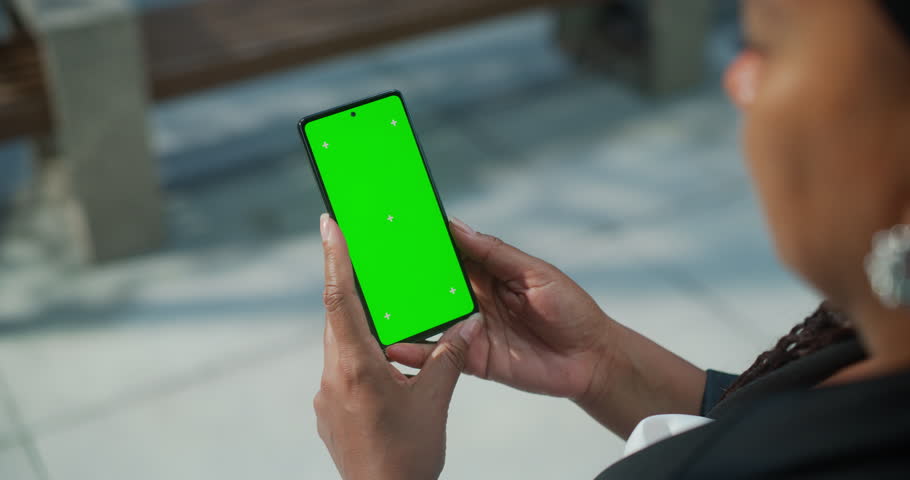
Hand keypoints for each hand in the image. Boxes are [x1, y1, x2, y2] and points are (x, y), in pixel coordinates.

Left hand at [314, 214, 480, 479]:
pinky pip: (342, 370)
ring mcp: (327, 397)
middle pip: (338, 318)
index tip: (329, 223)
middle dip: (351, 286)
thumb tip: (469, 322)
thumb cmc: (407, 457)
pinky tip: (385, 365)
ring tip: (384, 312)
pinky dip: (360, 355)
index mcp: (357, 367)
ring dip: (359, 324)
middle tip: (363, 255)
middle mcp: (333, 377)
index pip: (340, 299)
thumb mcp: (436, 401)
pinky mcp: (330, 412)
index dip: (336, 257)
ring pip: (341, 345)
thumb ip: (450, 355)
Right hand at [387, 217, 614, 399]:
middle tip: (369, 266)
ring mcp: (469, 329)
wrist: (592, 360)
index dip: (424, 241)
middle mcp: (473, 299)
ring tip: (370, 304)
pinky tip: (391, 345)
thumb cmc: (571, 309)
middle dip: (403, 276)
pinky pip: (439, 355)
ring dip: (402, 312)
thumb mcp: (535, 273)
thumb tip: (455, 226)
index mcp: (487, 272)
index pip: (448, 253)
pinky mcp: (472, 359)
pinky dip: (415, 351)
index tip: (394, 226)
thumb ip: (494, 253)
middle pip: (431, 285)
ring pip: (428, 318)